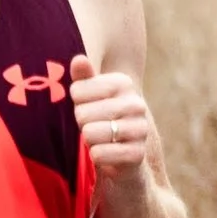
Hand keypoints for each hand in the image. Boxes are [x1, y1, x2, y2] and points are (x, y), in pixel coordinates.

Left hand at [68, 52, 155, 180]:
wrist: (123, 158)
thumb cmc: (101, 121)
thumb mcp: (89, 98)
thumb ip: (83, 79)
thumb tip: (79, 59)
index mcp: (123, 84)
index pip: (77, 90)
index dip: (76, 104)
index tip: (88, 109)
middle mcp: (136, 104)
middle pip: (81, 113)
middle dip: (81, 125)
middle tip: (94, 128)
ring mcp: (140, 129)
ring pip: (90, 134)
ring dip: (88, 142)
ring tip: (100, 141)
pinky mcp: (138, 154)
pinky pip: (99, 154)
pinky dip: (96, 157)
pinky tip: (106, 155)